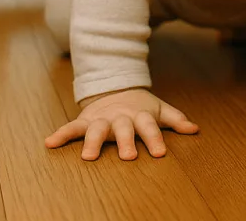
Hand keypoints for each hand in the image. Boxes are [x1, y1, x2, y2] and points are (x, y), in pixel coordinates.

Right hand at [45, 88, 198, 160]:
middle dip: (125, 142)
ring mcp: (101, 119)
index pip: (149, 127)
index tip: (160, 154)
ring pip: (96, 129)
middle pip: (123, 129)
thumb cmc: (140, 107)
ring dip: (92, 142)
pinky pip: (71, 128)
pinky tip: (49, 143)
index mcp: (139, 115)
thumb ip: (175, 119)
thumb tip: (195, 129)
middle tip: (128, 157)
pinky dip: (61, 134)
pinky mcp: (85, 120)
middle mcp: (120, 117)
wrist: (114, 88)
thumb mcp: (158, 109)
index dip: (154, 139)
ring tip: (88, 158)